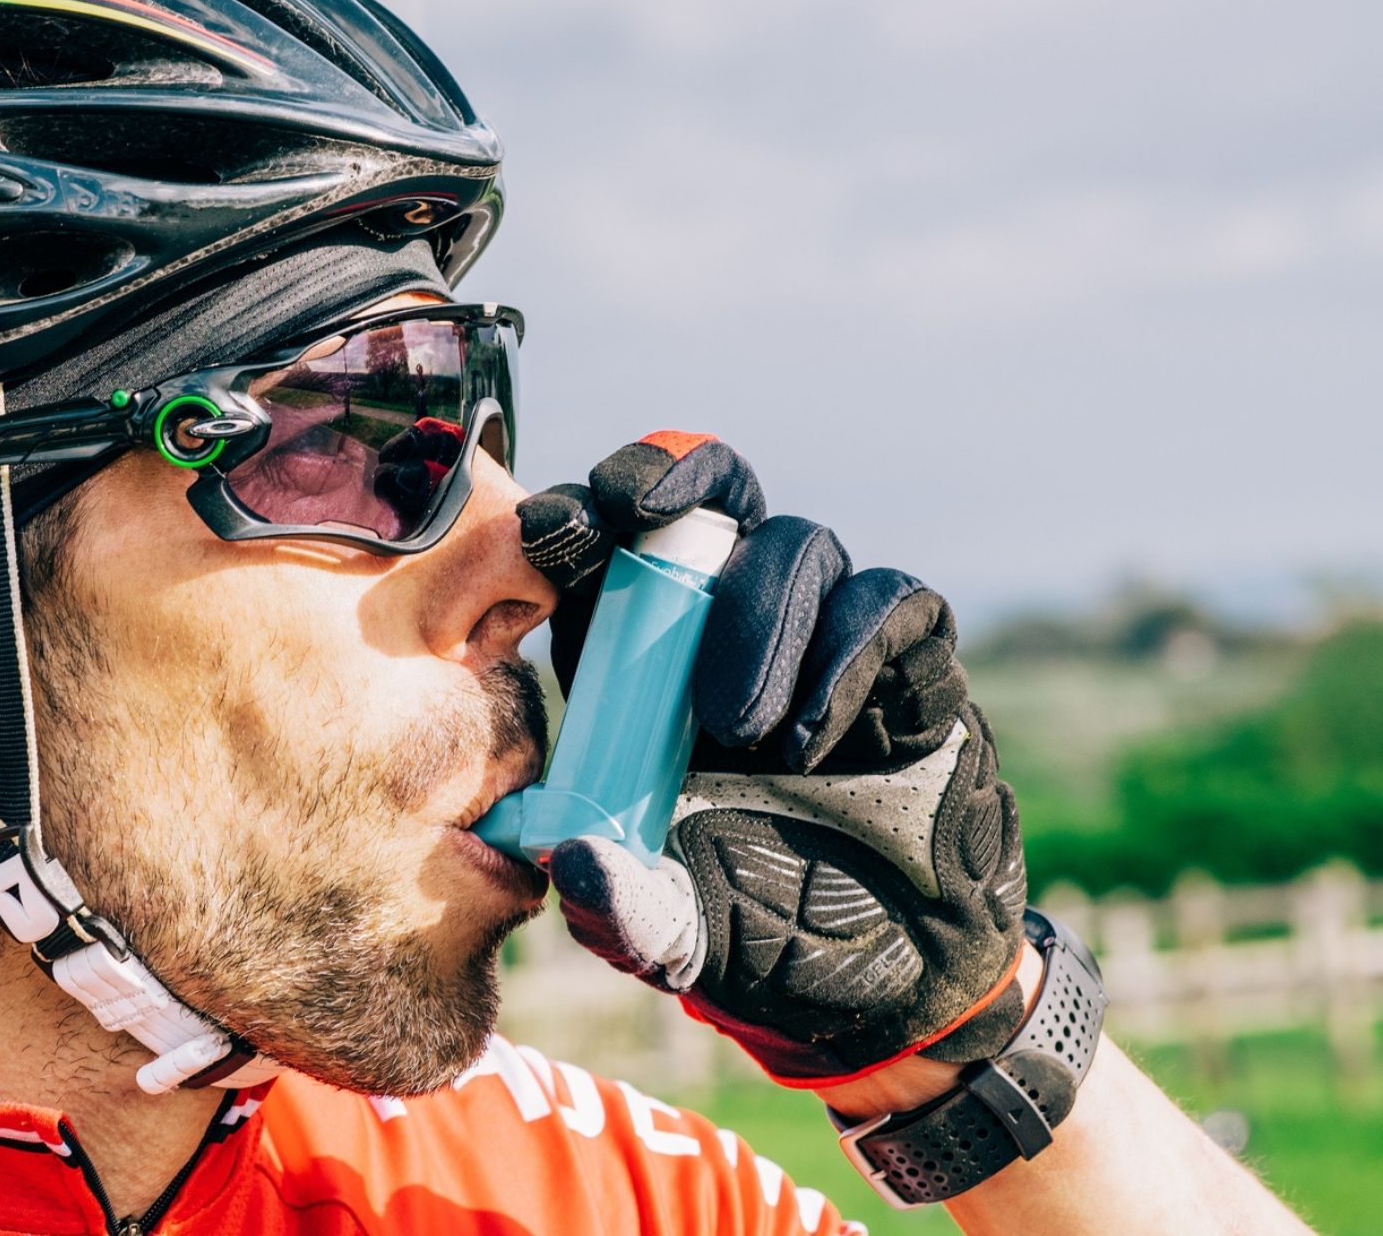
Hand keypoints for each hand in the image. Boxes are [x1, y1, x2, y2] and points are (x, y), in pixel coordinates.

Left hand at [519, 432, 1028, 1086]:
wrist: (900, 977)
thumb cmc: (765, 934)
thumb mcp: (677, 937)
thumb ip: (621, 910)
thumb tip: (569, 859)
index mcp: (645, 673)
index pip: (604, 560)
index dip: (577, 521)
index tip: (545, 531)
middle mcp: (735, 632)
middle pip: (706, 499)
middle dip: (668, 480)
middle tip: (636, 511)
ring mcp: (828, 639)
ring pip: (796, 547)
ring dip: (760, 619)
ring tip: (740, 731)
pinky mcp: (912, 664)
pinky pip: (889, 606)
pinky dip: (848, 653)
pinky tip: (811, 737)